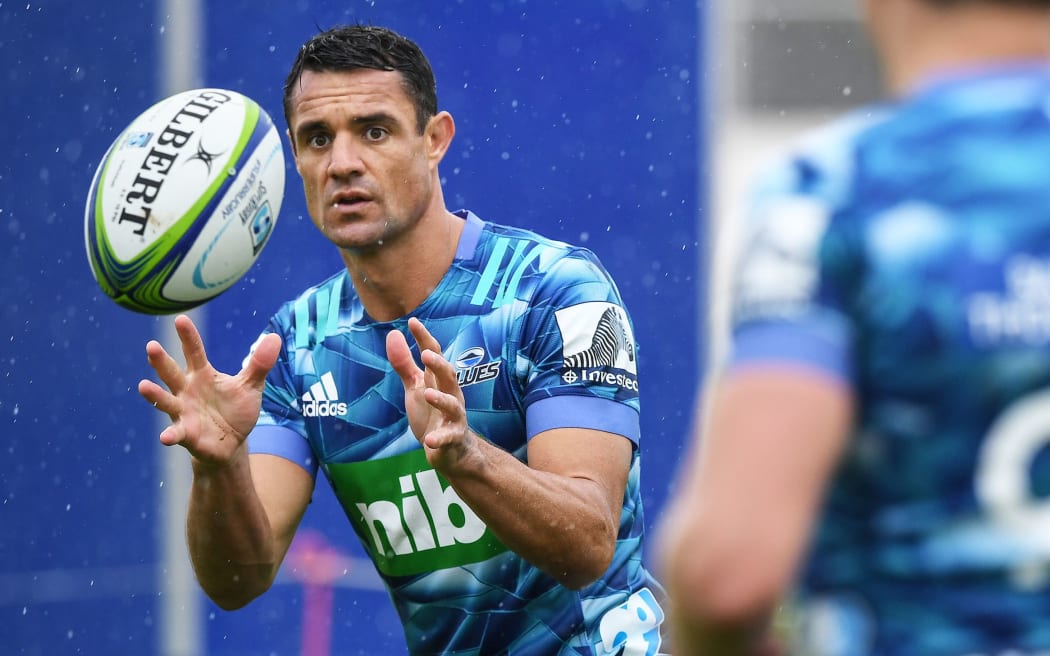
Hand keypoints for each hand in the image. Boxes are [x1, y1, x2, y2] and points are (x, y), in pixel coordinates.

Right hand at [138, 314, 281, 466]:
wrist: (232, 443)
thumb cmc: (235, 410)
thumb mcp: (251, 386)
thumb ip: (259, 364)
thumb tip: (275, 337)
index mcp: (202, 374)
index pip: (194, 352)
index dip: (187, 337)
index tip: (180, 319)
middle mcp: (187, 390)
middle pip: (172, 373)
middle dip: (161, 361)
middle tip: (151, 346)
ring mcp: (184, 412)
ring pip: (166, 401)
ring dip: (155, 395)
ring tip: (143, 386)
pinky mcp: (186, 434)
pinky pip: (176, 433)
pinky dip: (170, 435)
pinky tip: (165, 437)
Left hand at [385, 317, 475, 470]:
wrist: (452, 450)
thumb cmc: (433, 414)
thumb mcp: (415, 387)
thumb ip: (404, 363)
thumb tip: (394, 333)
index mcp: (438, 381)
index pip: (433, 355)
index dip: (424, 339)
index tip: (413, 321)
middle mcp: (450, 394)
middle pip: (448, 376)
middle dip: (439, 365)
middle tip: (426, 354)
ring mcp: (454, 417)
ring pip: (452, 405)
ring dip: (441, 399)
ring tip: (427, 393)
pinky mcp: (453, 438)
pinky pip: (448, 437)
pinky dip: (439, 439)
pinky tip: (429, 440)